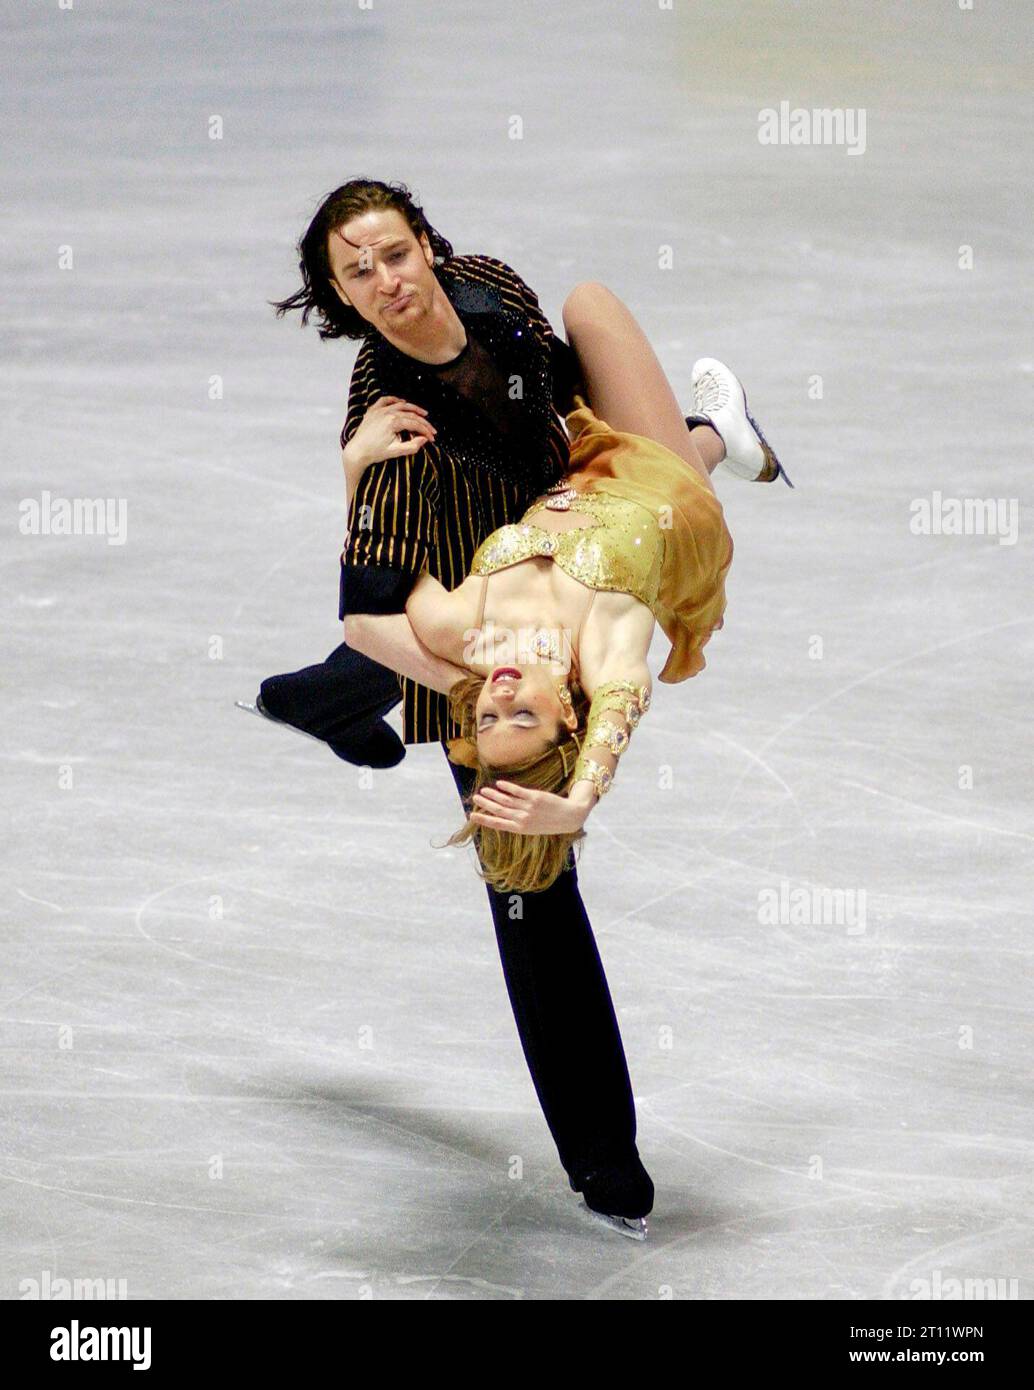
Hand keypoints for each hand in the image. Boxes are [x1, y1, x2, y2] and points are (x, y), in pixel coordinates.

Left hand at [345, 395, 436, 471]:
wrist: (357, 452)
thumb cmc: (375, 453)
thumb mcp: (396, 452)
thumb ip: (412, 446)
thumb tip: (424, 439)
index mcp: (393, 422)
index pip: (415, 424)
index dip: (425, 431)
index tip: (432, 438)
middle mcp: (386, 413)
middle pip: (410, 414)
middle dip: (423, 422)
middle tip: (431, 429)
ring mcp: (379, 410)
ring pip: (400, 405)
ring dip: (413, 408)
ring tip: (422, 413)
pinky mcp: (372, 411)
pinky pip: (385, 400)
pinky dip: (394, 400)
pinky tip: (402, 402)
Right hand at [470, 781, 591, 835]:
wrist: (568, 817)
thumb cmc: (548, 823)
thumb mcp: (531, 827)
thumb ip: (516, 822)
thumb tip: (501, 814)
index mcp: (520, 829)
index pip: (498, 824)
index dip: (484, 820)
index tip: (472, 816)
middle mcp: (522, 819)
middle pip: (499, 810)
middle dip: (485, 804)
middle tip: (475, 798)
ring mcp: (528, 808)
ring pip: (506, 801)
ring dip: (493, 795)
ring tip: (483, 790)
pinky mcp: (535, 797)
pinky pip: (517, 791)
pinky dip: (506, 787)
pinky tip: (498, 784)